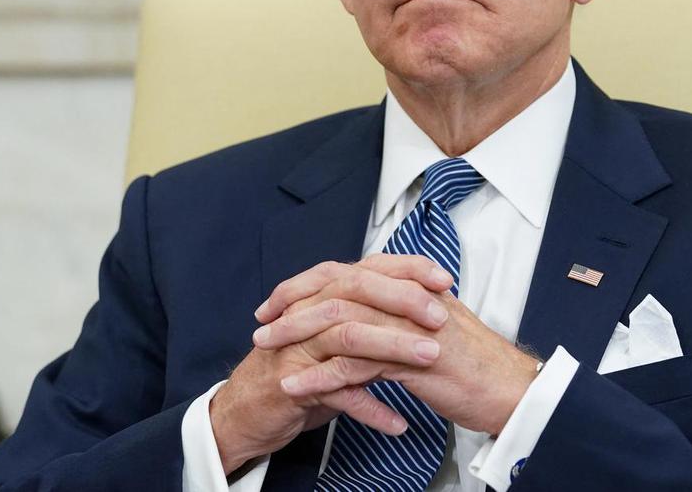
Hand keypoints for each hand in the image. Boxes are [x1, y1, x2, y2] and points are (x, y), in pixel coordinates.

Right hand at [209, 255, 453, 474]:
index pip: (367, 268)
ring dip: (393, 347)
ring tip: (430, 358)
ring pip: (349, 337)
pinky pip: (336, 393)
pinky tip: (397, 423)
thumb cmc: (298, 370)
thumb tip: (417, 301)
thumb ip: (367, 314)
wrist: (247, 410)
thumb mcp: (334, 334)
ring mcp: (299, 347)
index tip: (443, 278)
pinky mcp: (292, 384)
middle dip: (402, 299)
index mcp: (322, 295)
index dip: (406, 269)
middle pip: (357, 290)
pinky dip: (369, 409)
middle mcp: (309, 312)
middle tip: (440, 316)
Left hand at [256, 254, 540, 436]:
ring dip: (296, 336)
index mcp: (411, 285)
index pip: (349, 271)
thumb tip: (368, 306)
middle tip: (262, 319)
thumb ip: (402, 310)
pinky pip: (354, 366)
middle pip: (337, 288)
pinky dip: (320, 377)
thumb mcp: (433, 325)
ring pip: (339, 323)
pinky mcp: (411, 361)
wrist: (511, 389)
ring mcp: (409, 327)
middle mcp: (408, 297)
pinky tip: (296, 386)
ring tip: (266, 350)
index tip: (279, 298)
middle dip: (293, 302)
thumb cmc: (474, 363)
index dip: (310, 282)